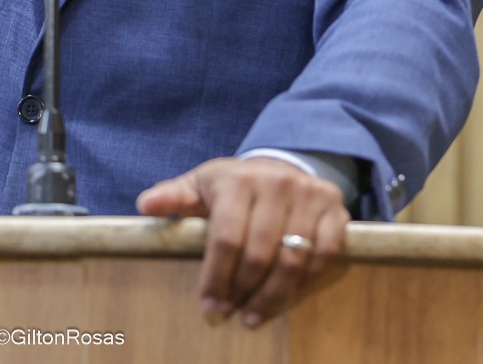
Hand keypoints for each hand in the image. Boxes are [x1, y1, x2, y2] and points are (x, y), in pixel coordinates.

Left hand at [136, 156, 348, 328]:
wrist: (278, 167)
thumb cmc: (231, 186)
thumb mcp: (199, 186)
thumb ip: (173, 198)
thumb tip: (146, 206)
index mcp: (238, 180)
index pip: (226, 238)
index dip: (217, 278)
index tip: (209, 307)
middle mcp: (276, 183)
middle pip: (260, 253)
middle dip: (243, 291)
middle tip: (230, 314)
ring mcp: (310, 195)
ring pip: (293, 258)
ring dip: (273, 295)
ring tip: (254, 315)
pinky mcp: (336, 208)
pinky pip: (325, 253)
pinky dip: (307, 280)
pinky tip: (288, 295)